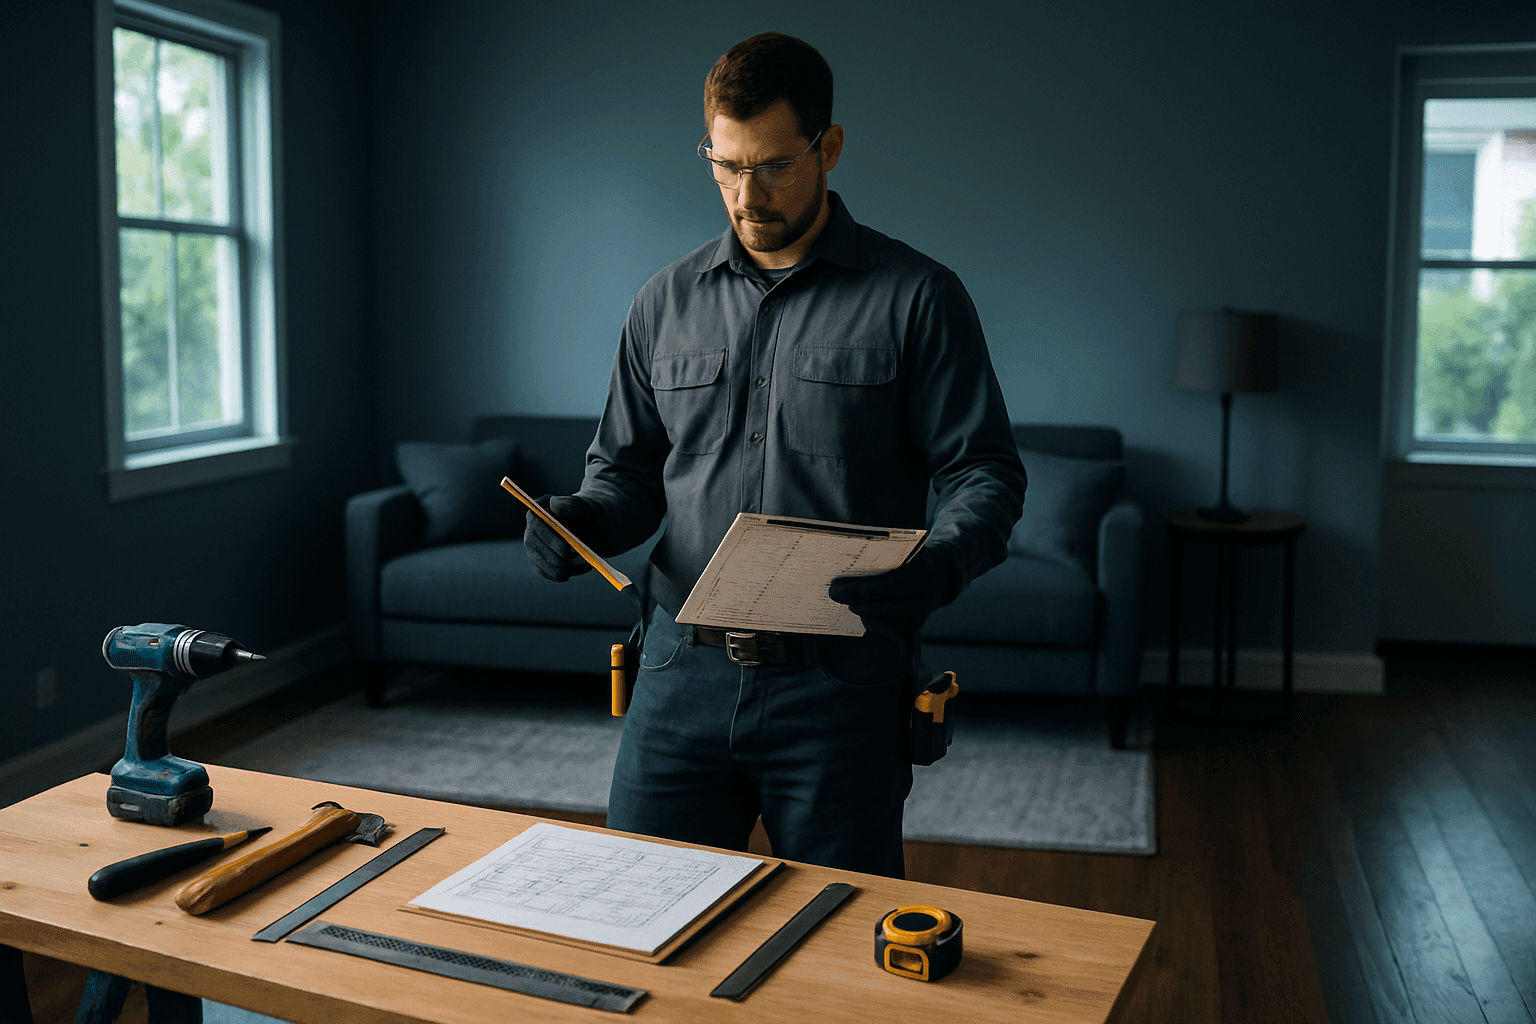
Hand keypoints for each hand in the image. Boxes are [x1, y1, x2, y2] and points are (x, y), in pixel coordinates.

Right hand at [525, 495, 600, 581]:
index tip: (567, 550)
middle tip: (583, 558)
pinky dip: (570, 573)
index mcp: (536, 513)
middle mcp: (530, 532)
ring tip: (587, 562)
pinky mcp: (540, 564)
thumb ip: (569, 504)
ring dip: (570, 568)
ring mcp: (533, 550)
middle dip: (562, 559)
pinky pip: (553, 575)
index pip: (536, 527)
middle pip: (539, 551)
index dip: (550, 540)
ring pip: (548, 566)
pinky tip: (583, 566)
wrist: (588, 525)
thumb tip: (555, 506)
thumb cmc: (583, 513)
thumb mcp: (580, 506)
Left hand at [827, 547, 959, 638]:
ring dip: (862, 612)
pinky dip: (873, 622)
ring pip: (879, 621)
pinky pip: (886, 631)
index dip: (852, 590)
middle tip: (836, 594)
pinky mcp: (913, 630)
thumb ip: (880, 560)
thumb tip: (846, 570)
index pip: (877, 587)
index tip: (834, 589)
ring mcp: (918, 617)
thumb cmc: (917, 559)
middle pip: (875, 606)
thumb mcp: (904, 552)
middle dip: (852, 601)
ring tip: (853, 602)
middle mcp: (920, 600)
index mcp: (918, 576)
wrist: (943, 575)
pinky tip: (868, 613)